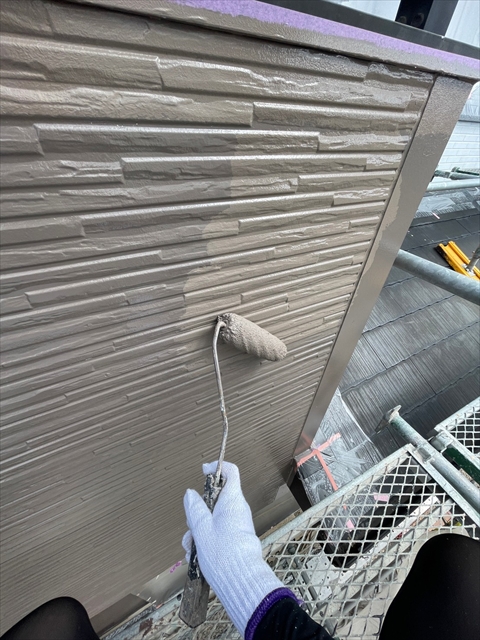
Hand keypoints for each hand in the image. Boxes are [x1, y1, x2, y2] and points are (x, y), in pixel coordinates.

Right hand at [183, 461, 283, 634]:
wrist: (240, 583)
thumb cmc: (223, 554)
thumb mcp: (201, 529)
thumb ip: (195, 510)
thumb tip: (190, 493)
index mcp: (232, 501)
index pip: (230, 472)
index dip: (216, 468)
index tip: (203, 471)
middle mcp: (237, 510)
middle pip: (215, 499)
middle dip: (198, 512)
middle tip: (191, 527)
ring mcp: (237, 525)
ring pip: (212, 519)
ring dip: (198, 531)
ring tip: (191, 549)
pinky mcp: (235, 539)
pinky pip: (217, 533)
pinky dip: (205, 541)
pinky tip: (195, 557)